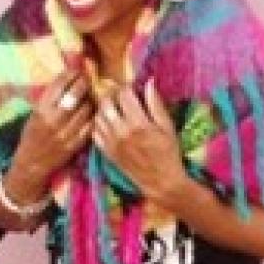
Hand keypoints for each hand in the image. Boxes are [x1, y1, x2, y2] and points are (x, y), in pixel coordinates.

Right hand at [8, 70, 93, 199]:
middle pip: (75, 95)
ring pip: (85, 109)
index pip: (59, 85)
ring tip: (90, 96)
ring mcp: (65, 134)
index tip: (75, 71)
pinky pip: (89, 126)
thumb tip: (67, 78)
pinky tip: (92, 113)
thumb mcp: (35, 113)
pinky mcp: (74, 145)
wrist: (30, 164)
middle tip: (86, 80)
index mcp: (41, 110)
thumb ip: (49, 98)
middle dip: (83, 83)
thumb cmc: (32, 134)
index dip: (70, 74)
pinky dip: (93, 117)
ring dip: (90, 99)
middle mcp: (53, 120)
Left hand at [93, 78, 187, 207]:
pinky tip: (108, 124)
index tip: (131, 88)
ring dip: (104, 109)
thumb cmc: (168, 152)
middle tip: (119, 96)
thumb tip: (149, 81)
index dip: (126, 87)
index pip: (124, 94)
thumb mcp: (167, 126)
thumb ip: (156, 104)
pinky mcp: (107, 153)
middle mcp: (121, 132)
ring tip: (114, 109)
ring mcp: (112, 143)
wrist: (161, 182)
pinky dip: (98, 125)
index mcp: (138, 123)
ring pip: (98, 117)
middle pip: (106, 103)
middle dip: (112, 95)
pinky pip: (94, 134)